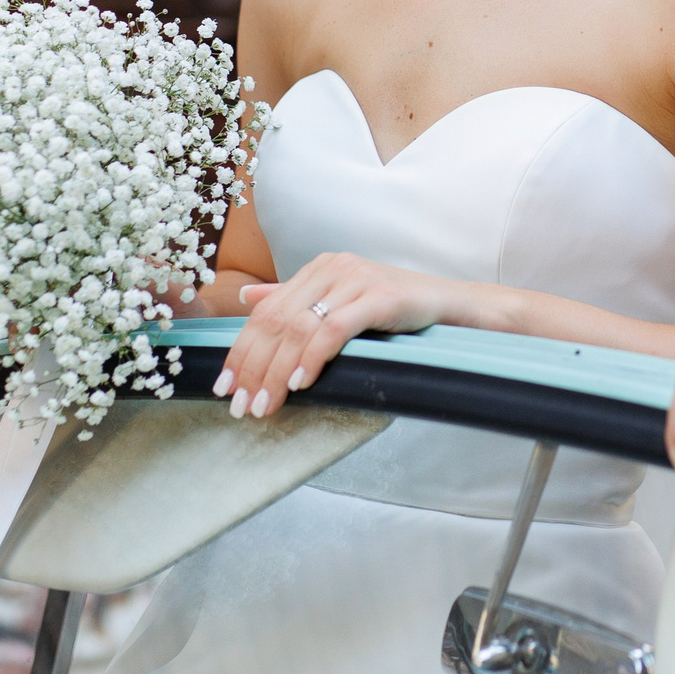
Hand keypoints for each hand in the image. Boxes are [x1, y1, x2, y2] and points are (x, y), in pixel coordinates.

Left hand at [217, 253, 467, 419]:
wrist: (450, 305)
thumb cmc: (396, 309)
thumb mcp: (340, 300)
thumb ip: (294, 298)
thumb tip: (248, 299)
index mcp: (318, 268)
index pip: (265, 312)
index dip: (241, 351)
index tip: (224, 387)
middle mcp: (332, 268)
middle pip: (276, 321)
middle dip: (253, 367)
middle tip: (240, 406)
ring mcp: (356, 279)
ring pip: (300, 328)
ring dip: (277, 372)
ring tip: (266, 404)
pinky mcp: (379, 297)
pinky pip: (334, 329)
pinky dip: (312, 358)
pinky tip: (300, 383)